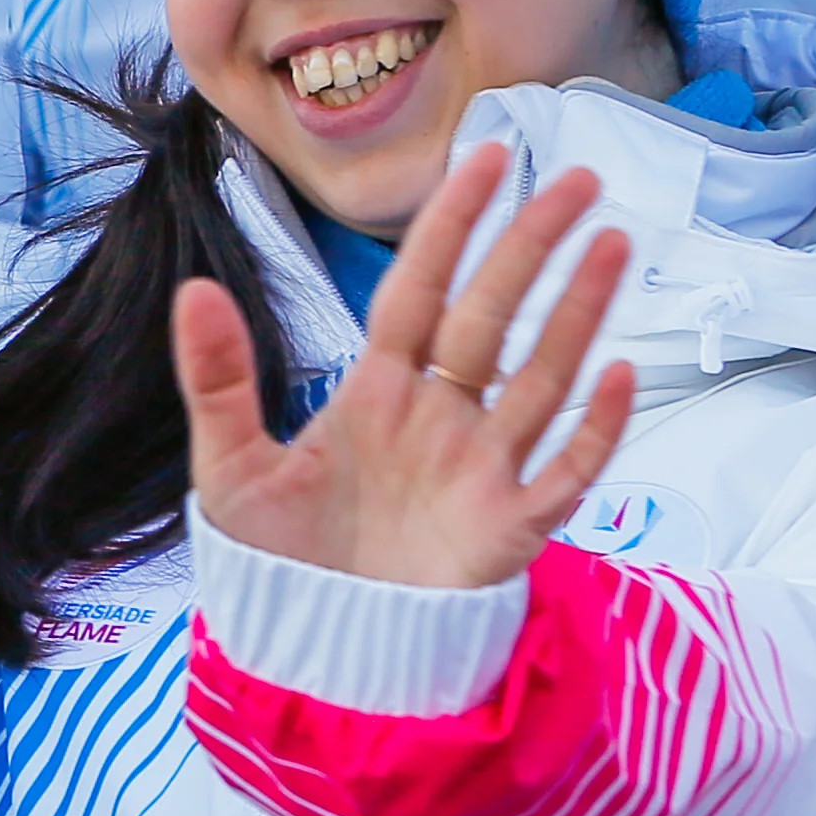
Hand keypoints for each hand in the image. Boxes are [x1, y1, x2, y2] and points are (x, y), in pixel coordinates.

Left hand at [181, 143, 639, 590]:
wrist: (310, 658)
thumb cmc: (279, 561)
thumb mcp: (231, 468)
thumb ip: (218, 380)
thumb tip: (195, 288)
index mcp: (377, 391)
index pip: (421, 289)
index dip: (451, 225)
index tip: (486, 156)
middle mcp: (439, 417)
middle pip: (493, 315)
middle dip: (533, 246)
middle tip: (578, 176)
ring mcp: (480, 469)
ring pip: (541, 376)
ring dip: (579, 313)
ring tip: (612, 242)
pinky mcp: (506, 531)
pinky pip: (563, 472)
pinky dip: (595, 429)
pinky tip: (620, 376)